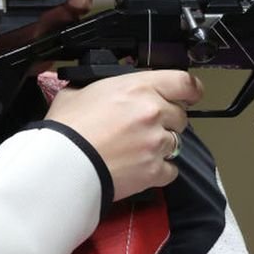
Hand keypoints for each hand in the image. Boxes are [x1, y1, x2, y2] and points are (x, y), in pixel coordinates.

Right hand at [47, 70, 202, 200]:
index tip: (190, 95)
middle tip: (144, 126)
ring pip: (177, 142)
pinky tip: (140, 167)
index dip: (190, 90)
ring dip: (161, 145)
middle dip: (167, 120)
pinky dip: (159, 170)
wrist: (62, 164)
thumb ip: (98, 87)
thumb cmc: (67, 129)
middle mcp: (153, 112)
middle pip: (180, 115)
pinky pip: (171, 170)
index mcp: (138, 88)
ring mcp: (156, 143)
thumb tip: (96, 89)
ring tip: (136, 148)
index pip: (184, 83)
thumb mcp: (78, 92)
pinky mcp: (154, 170)